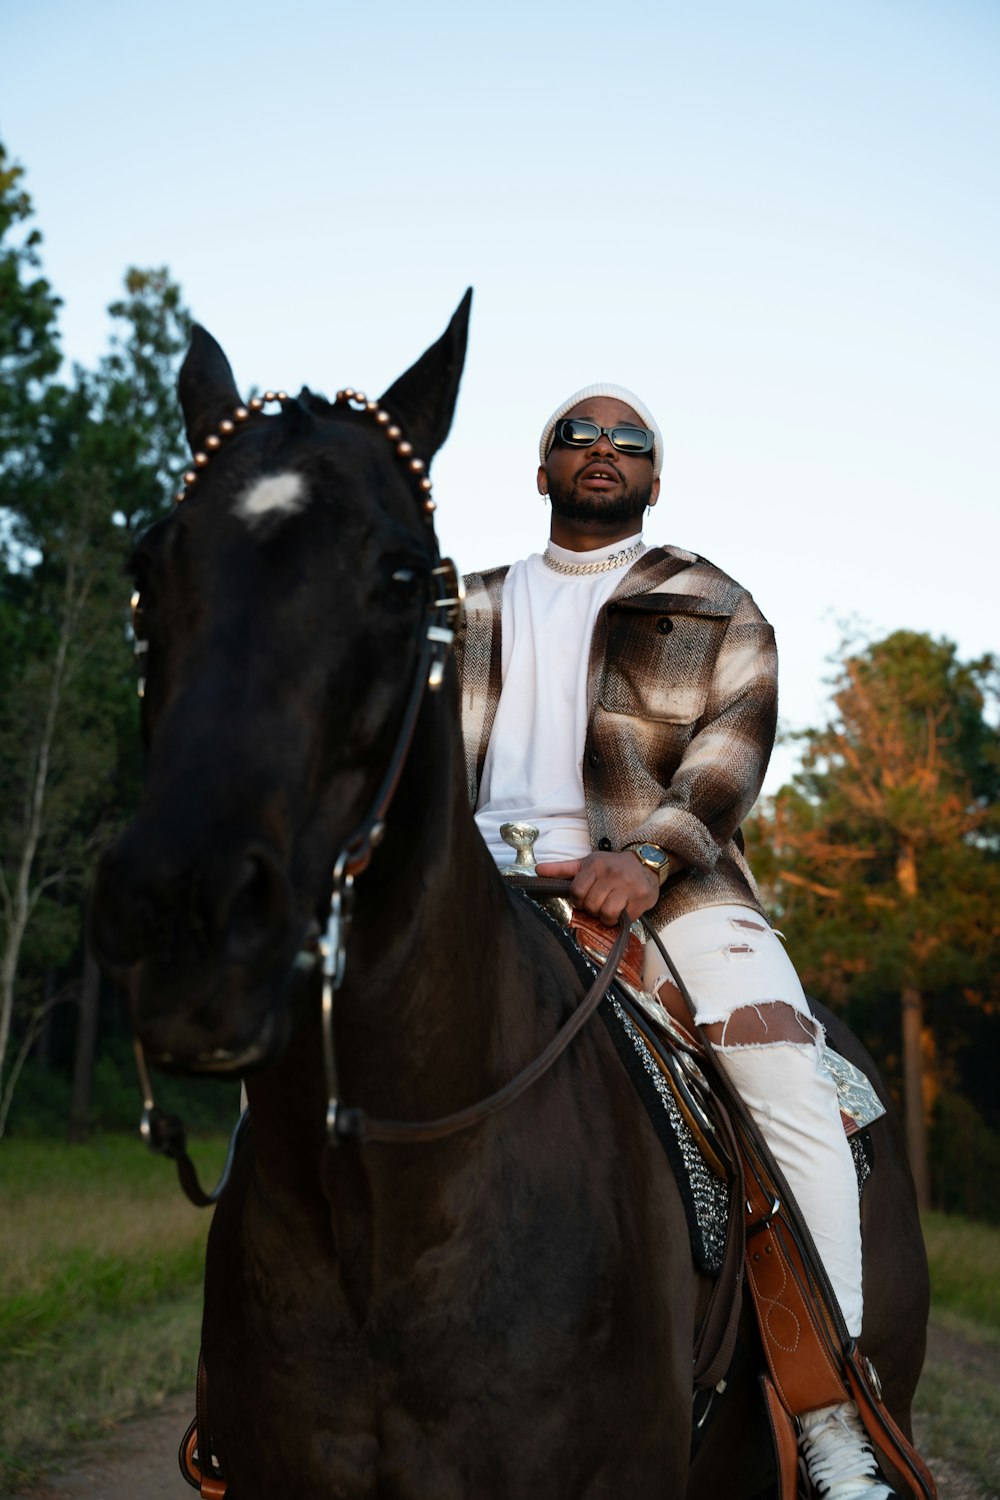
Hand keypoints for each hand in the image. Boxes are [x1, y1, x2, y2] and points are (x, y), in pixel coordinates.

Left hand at [534, 852, 658, 925]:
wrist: (645, 863)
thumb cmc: (610, 867)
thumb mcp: (586, 864)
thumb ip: (561, 869)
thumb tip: (537, 870)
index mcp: (595, 865)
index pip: (577, 892)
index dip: (578, 900)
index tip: (585, 898)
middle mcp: (612, 874)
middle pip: (592, 905)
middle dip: (593, 909)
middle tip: (600, 903)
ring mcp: (628, 886)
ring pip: (607, 914)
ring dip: (606, 917)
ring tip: (610, 908)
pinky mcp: (641, 897)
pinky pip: (624, 918)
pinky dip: (622, 918)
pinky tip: (624, 909)